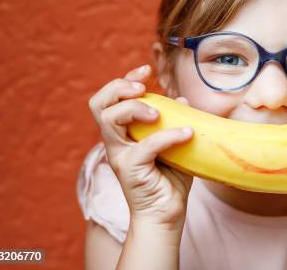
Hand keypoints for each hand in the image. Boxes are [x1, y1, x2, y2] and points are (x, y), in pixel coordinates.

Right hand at [88, 64, 193, 229]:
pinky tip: (187, 134)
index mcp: (123, 133)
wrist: (166, 215)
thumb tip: (183, 100)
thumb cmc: (169, 181)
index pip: (110, 99)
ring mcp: (120, 155)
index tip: (145, 70)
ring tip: (159, 113)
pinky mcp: (131, 170)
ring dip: (135, 108)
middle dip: (119, 87)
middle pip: (99, 103)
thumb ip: (177, 122)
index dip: (123, 80)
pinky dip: (168, 136)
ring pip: (110, 119)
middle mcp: (116, 141)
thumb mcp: (175, 145)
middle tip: (142, 88)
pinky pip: (145, 146)